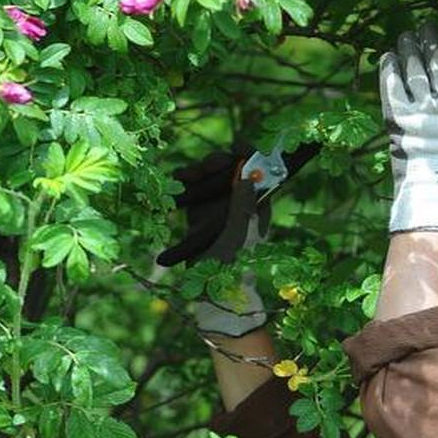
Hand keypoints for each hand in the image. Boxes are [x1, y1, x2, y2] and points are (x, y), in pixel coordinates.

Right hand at [158, 151, 268, 336]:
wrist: (213, 292)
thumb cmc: (234, 265)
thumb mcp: (241, 234)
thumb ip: (243, 204)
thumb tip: (247, 173)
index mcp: (257, 203)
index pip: (257, 170)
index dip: (249, 154)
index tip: (238, 145)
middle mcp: (238, 200)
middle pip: (231, 167)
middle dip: (218, 162)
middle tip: (208, 166)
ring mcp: (218, 204)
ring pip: (211, 174)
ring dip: (200, 169)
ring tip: (188, 174)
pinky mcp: (198, 211)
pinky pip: (193, 186)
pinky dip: (186, 179)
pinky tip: (180, 179)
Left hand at [380, 24, 437, 242]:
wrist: (434, 188)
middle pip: (437, 62)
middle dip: (431, 41)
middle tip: (424, 27)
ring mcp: (422, 110)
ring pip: (416, 69)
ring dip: (410, 49)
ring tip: (406, 36)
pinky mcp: (399, 118)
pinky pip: (392, 85)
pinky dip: (390, 69)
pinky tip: (388, 57)